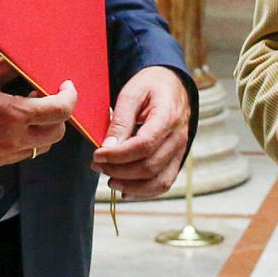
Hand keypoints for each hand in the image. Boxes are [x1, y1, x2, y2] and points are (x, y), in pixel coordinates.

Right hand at [0, 58, 77, 167]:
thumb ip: (9, 68)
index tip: (66, 87)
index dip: (70, 97)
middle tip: (47, 97)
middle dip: (59, 115)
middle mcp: (14, 139)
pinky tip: (13, 124)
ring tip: (30, 110)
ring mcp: (4, 154)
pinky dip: (27, 139)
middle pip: (57, 133)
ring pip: (41, 147)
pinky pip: (22, 154)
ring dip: (44, 129)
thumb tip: (27, 61)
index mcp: (14, 115)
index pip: (60, 111)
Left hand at [92, 66, 192, 199]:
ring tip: (109, 179)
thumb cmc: (151, 86)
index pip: (144, 145)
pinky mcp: (176, 159)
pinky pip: (164, 183)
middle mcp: (178, 137)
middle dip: (119, 170)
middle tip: (97, 165)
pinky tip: (125, 190)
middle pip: (150, 166)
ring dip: (131, 185)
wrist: (172, 84)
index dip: (118, 156)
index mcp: (168, 116)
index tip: (97, 155)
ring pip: (159, 181)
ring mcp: (180, 151)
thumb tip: (107, 148)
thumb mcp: (132, 93)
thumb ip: (121, 121)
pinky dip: (144, 192)